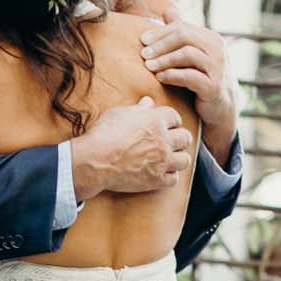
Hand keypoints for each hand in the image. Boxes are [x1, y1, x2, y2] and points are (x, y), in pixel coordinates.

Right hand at [69, 97, 192, 199]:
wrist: (95, 161)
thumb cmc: (103, 134)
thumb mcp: (119, 114)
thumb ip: (138, 109)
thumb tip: (148, 101)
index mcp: (156, 120)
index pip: (175, 117)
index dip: (171, 121)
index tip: (167, 125)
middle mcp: (163, 140)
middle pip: (185, 137)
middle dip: (179, 138)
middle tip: (171, 141)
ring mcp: (162, 161)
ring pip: (184, 159)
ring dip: (178, 158)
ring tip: (170, 158)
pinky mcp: (156, 179)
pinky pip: (174, 179)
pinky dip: (169, 176)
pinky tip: (161, 172)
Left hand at [138, 16, 237, 163]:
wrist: (221, 107)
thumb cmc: (202, 77)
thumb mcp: (193, 53)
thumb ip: (182, 33)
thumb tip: (168, 10)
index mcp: (211, 39)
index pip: (182, 27)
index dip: (160, 32)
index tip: (142, 40)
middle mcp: (217, 50)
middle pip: (184, 36)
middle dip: (160, 44)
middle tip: (143, 53)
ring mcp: (218, 68)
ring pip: (187, 54)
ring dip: (164, 59)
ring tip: (148, 65)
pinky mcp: (214, 87)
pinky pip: (190, 77)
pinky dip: (172, 75)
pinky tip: (159, 77)